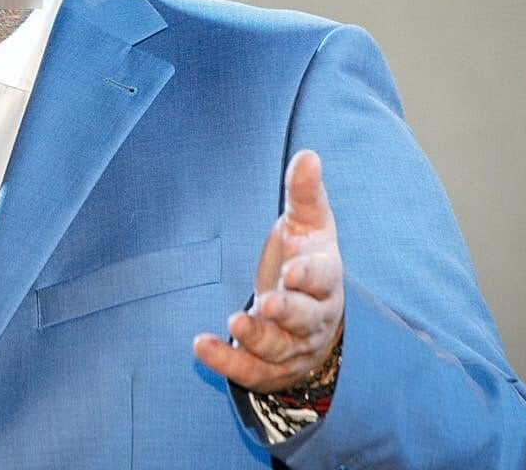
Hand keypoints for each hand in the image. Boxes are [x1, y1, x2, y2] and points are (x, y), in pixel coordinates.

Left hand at [192, 149, 344, 393]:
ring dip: (256, 338)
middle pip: (305, 320)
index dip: (309, 278)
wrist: (312, 320)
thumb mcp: (309, 225)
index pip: (323, 280)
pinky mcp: (267, 369)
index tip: (293, 271)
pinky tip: (200, 345)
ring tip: (234, 322)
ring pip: (278, 348)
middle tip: (268, 304)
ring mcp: (291, 347)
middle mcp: (312, 319)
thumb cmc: (305, 260)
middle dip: (287, 313)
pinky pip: (248, 371)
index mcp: (325, 282)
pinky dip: (226, 362)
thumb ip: (304, 192)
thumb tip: (307, 154)